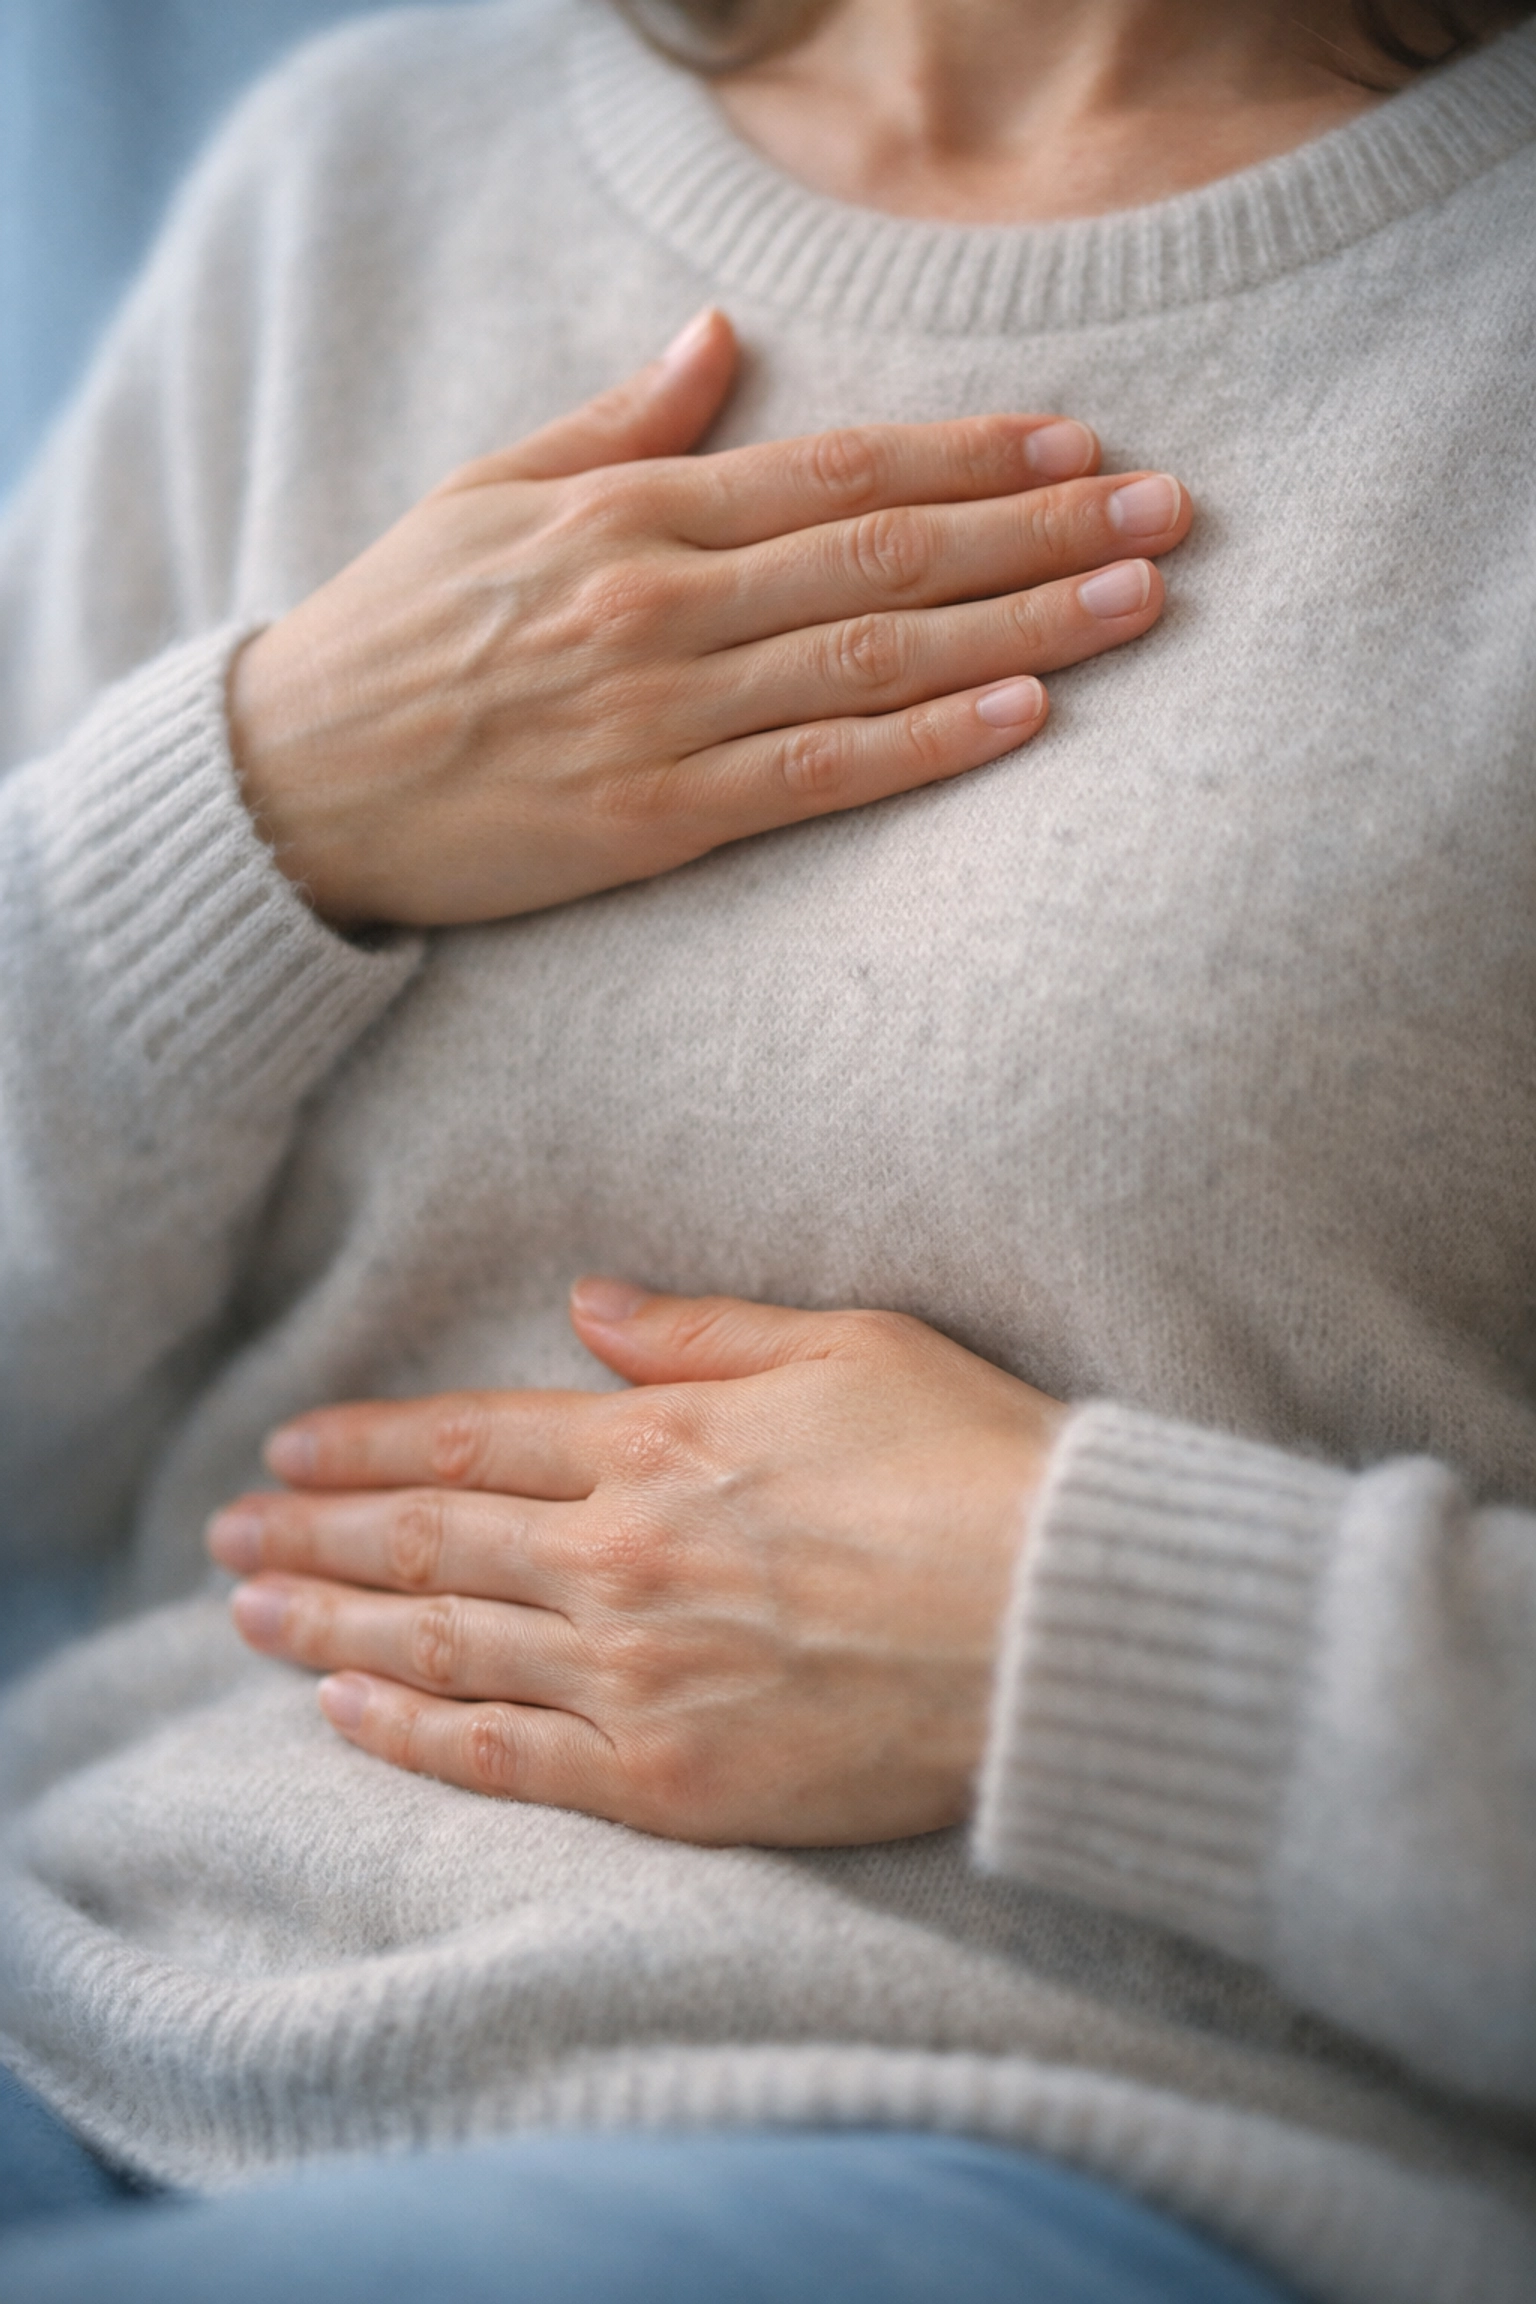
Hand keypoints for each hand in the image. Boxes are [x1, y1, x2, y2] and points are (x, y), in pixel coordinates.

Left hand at [208, 1285, 1067, 1844]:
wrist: (1066, 1624)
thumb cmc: (976, 1466)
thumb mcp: (848, 1347)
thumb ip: (702, 1330)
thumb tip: (590, 1304)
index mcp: (659, 1443)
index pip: (469, 1439)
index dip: (365, 1445)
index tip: (287, 1451)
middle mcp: (620, 1554)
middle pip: (430, 1539)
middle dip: (315, 1535)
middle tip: (226, 1537)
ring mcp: (635, 1672)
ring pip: (442, 1643)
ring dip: (331, 1625)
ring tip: (246, 1615)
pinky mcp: (671, 1778)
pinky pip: (507, 1756)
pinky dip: (413, 1734)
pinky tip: (345, 1713)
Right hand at [230, 307, 1190, 927]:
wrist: (292, 785)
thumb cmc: (394, 633)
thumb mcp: (488, 491)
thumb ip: (621, 422)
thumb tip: (719, 335)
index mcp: (631, 513)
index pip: (838, 469)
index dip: (971, 454)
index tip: (1077, 445)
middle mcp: (663, 599)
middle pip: (888, 550)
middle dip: (1041, 530)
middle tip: (1167, 513)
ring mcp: (663, 710)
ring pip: (876, 654)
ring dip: (1023, 624)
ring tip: (1138, 601)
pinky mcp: (654, 816)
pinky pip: (821, 772)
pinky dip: (928, 740)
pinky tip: (1026, 714)